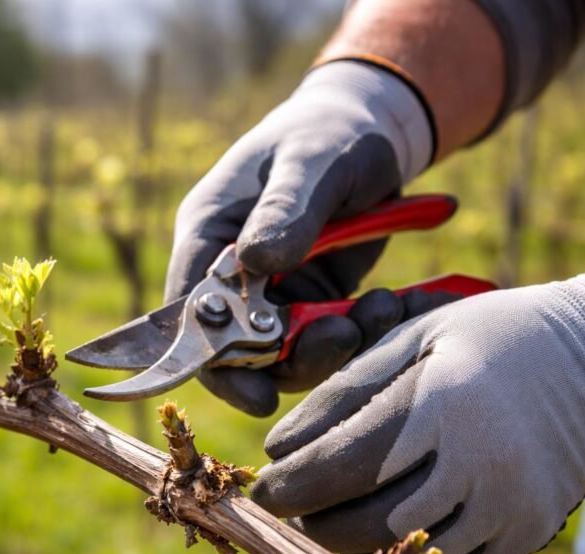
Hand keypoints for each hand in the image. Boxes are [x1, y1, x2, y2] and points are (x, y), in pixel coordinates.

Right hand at [165, 60, 434, 415]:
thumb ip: (285, 208)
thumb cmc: (327, 133)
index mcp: (209, 235)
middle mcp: (232, 274)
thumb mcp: (311, 161)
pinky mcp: (312, 300)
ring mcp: (273, 292)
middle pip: (239, 349)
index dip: (214, 361)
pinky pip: (327, 339)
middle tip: (344, 335)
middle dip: (292, 358)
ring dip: (335, 346)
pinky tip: (394, 305)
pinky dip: (362, 333)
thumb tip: (258, 262)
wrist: (370, 130)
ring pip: (288, 354)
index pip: (190, 314)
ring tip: (381, 309)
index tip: (257, 392)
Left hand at [251, 264, 584, 553]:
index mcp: (443, 402)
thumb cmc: (488, 339)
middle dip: (313, 520)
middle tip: (288, 507)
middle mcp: (478, 461)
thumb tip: (281, 447)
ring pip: (403, 552)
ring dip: (350, 543)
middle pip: (366, 521)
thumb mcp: (413, 336)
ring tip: (327, 517)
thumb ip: (346, 388)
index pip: (343, 464)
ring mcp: (508, 504)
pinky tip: (383, 525)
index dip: (292, 483)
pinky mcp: (525, 531)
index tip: (264, 484)